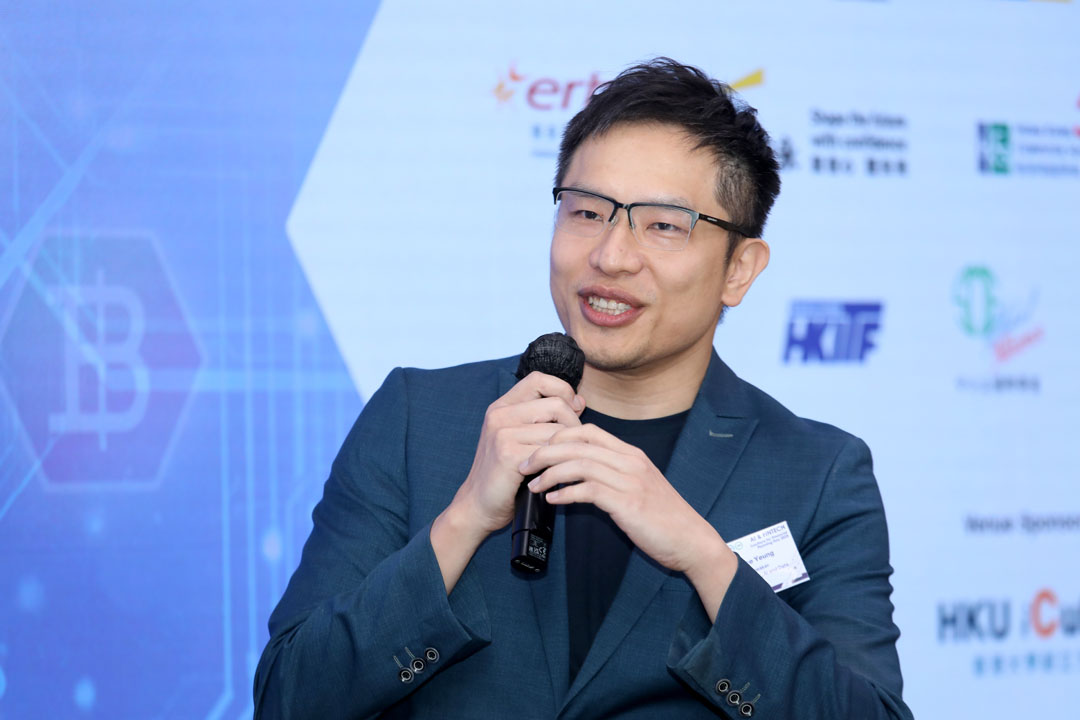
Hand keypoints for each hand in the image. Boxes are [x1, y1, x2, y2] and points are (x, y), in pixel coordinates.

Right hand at [450, 371, 584, 536]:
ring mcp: (502, 433)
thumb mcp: (520, 437)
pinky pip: (549, 451)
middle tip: (572, 446)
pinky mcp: (507, 453)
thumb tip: (579, 401)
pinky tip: (551, 475)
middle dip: (574, 425)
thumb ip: (544, 417)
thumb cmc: (506, 472)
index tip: (574, 410)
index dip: (563, 390)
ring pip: (557, 430)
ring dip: (567, 449)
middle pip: (556, 404)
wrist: (478, 504)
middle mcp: (499, 414)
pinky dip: (557, 464)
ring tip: (561, 463)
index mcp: (502, 406)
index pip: (540, 379)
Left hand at [519, 424, 734, 580]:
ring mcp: (630, 481)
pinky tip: (552, 499)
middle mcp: (630, 462)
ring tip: (532, 484)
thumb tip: (578, 474)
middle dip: (544, 451)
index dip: (557, 436)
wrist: (691, 541)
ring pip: (579, 463)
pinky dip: (565, 492)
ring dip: (549, 472)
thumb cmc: (662, 518)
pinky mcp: (628, 503)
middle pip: (578, 442)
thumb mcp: (637, 487)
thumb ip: (612, 475)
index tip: (537, 450)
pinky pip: (588, 489)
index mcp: (631, 454)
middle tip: (523, 464)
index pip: (588, 431)